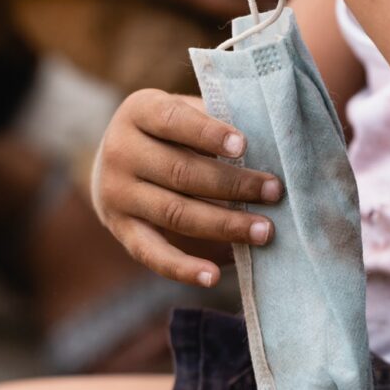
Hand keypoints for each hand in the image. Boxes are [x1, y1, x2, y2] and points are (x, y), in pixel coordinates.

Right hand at [92, 90, 283, 285]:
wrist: (115, 164)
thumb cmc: (171, 134)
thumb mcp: (185, 114)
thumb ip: (214, 122)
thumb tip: (269, 144)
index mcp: (139, 111)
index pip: (174, 121)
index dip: (209, 133)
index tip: (245, 145)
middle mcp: (120, 152)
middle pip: (181, 172)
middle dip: (233, 184)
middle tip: (275, 191)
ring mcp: (116, 194)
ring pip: (176, 213)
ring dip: (224, 224)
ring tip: (264, 230)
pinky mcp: (120, 229)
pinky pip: (152, 253)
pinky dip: (183, 269)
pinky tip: (214, 277)